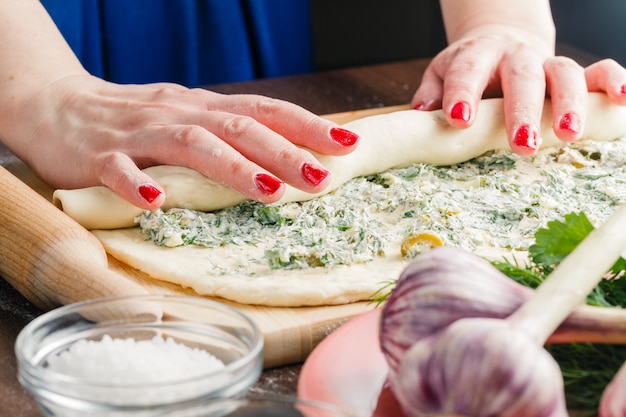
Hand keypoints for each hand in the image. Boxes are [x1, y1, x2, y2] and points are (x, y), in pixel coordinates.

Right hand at [9, 74, 358, 208]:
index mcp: (203, 108)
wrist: (57, 106)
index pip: (263, 111)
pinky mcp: (99, 157)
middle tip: (322, 177)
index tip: (348, 143)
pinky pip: (119, 170)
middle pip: (238, 128)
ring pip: (192, 145)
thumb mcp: (189, 119)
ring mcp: (140, 134)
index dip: (306, 125)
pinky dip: (137, 185)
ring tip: (269, 190)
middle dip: (284, 151)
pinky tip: (156, 203)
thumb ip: (228, 135)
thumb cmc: (135, 120)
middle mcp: (179, 115)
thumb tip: (287, 157)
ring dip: (233, 167)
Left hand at [411, 25, 625, 155]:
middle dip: (523, 110)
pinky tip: (622, 98)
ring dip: (568, 104)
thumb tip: (420, 115)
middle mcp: (515, 57)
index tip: (459, 120)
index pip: (467, 72)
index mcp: (476, 57)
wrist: (501, 41)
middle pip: (522, 77)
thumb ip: (432, 93)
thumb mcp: (443, 74)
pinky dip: (612, 81)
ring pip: (564, 74)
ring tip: (568, 135)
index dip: (462, 94)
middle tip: (521, 144)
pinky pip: (598, 71)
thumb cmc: (470, 68)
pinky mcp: (573, 73)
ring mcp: (546, 63)